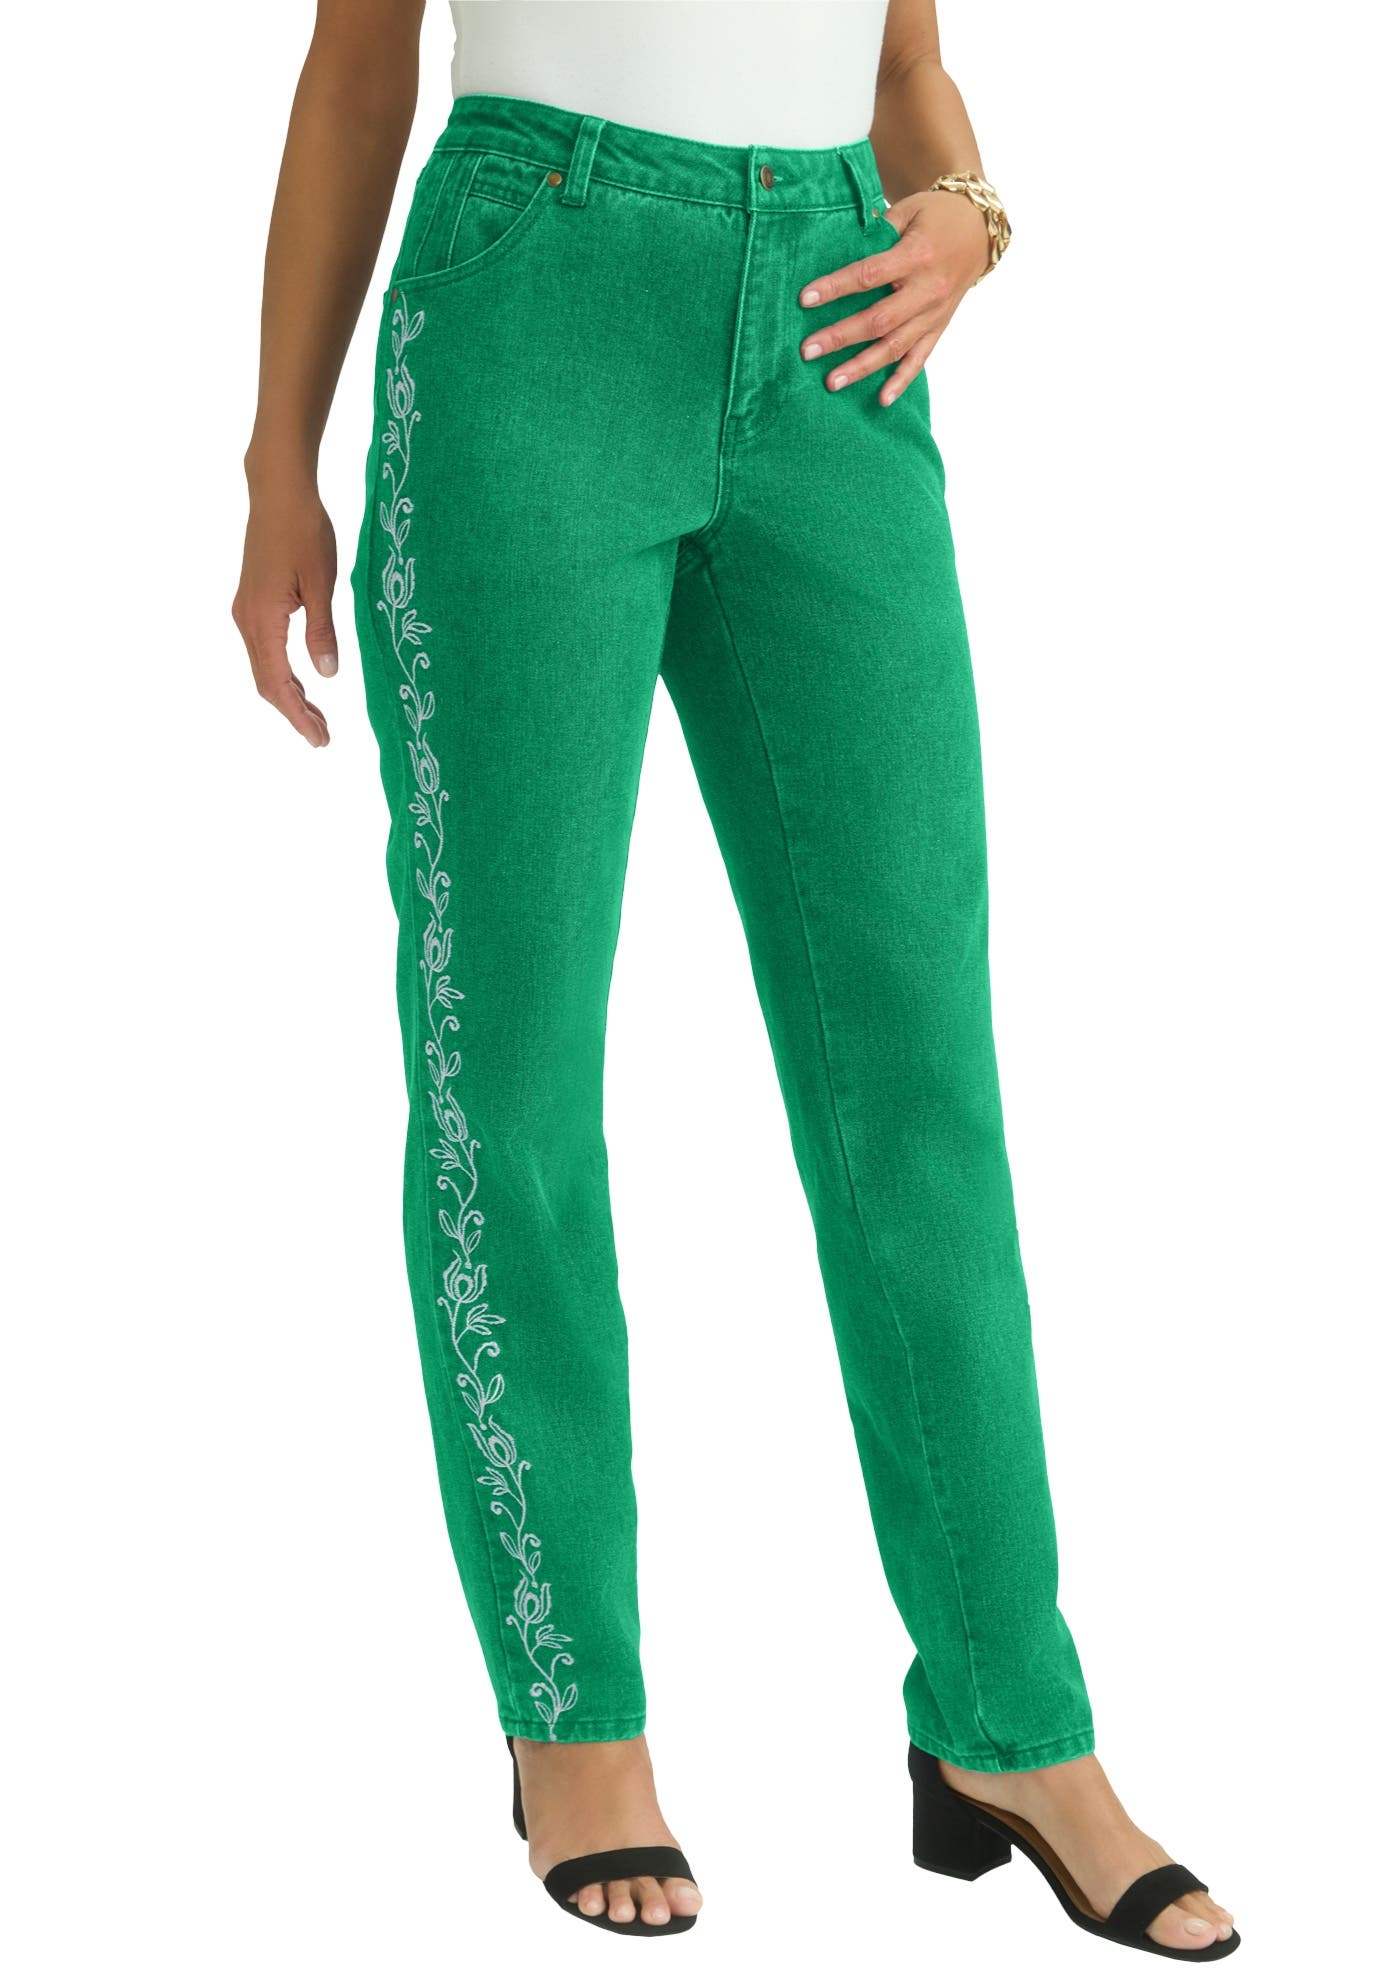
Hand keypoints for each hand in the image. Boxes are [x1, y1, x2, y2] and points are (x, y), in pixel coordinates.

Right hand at [232, 472, 337, 746]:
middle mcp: (246, 619)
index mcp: (263, 619)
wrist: (278, 492)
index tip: (319, 739)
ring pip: (263, 668)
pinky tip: (301, 681)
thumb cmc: (304, 531)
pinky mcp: (251, 602)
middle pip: (265, 682)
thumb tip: (326, 675)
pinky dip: (281, 673)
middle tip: (322, 737)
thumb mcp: (322, 583)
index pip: (278, 683)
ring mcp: (245, 611)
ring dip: (288, 694)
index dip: (298, 715)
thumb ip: (322, 631)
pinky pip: (263, 650)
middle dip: (293, 712)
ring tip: (317, 717)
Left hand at [798, 187, 990, 404]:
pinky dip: (902, 381)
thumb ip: (876, 229)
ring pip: (895, 346)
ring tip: (832, 382)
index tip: (805, 299)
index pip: (870, 275)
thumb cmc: (936, 216)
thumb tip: (838, 242)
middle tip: (807, 350)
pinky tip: (883, 400)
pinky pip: (920, 359)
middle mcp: (927, 289)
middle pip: (879, 320)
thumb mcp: (908, 210)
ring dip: (862, 367)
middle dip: (840, 337)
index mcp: (917, 255)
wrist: (978, 230)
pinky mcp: (939, 328)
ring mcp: (934, 314)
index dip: (836, 288)